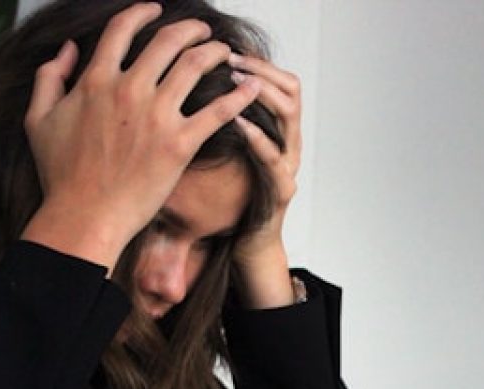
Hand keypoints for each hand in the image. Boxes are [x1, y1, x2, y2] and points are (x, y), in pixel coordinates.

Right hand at [21, 2, 260, 271]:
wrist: (85, 216)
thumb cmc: (61, 176)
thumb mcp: (38, 119)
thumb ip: (50, 77)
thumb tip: (67, 50)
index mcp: (96, 80)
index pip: (123, 29)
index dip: (143, 13)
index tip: (157, 10)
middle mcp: (129, 90)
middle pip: (167, 41)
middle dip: (190, 30)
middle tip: (203, 31)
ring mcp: (156, 116)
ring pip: (194, 66)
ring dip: (215, 52)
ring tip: (226, 52)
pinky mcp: (180, 145)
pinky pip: (217, 112)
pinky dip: (238, 96)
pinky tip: (252, 87)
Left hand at [228, 53, 301, 307]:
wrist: (247, 243)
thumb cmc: (233, 198)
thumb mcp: (226, 152)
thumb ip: (221, 121)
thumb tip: (192, 87)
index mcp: (278, 132)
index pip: (281, 81)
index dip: (259, 62)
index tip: (229, 50)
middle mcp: (289, 144)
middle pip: (291, 90)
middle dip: (261, 70)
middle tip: (232, 60)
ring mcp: (289, 166)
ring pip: (289, 116)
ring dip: (262, 94)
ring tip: (236, 83)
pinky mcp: (282, 190)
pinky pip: (274, 158)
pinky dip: (257, 138)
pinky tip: (238, 123)